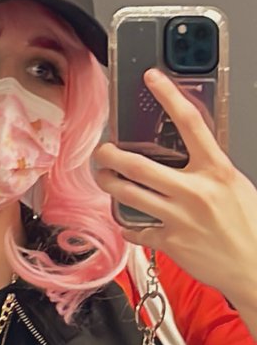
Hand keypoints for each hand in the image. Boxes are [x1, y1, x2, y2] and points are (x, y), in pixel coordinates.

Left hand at [93, 67, 256, 306]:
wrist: (254, 266)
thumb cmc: (248, 227)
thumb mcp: (234, 186)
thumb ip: (209, 169)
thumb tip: (186, 155)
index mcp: (216, 170)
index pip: (190, 123)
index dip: (168, 96)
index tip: (151, 78)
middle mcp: (194, 191)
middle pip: (139, 165)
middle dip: (111, 155)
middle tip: (102, 150)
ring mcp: (179, 218)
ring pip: (129, 194)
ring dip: (109, 184)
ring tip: (104, 178)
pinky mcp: (170, 242)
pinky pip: (137, 229)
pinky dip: (129, 224)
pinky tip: (128, 220)